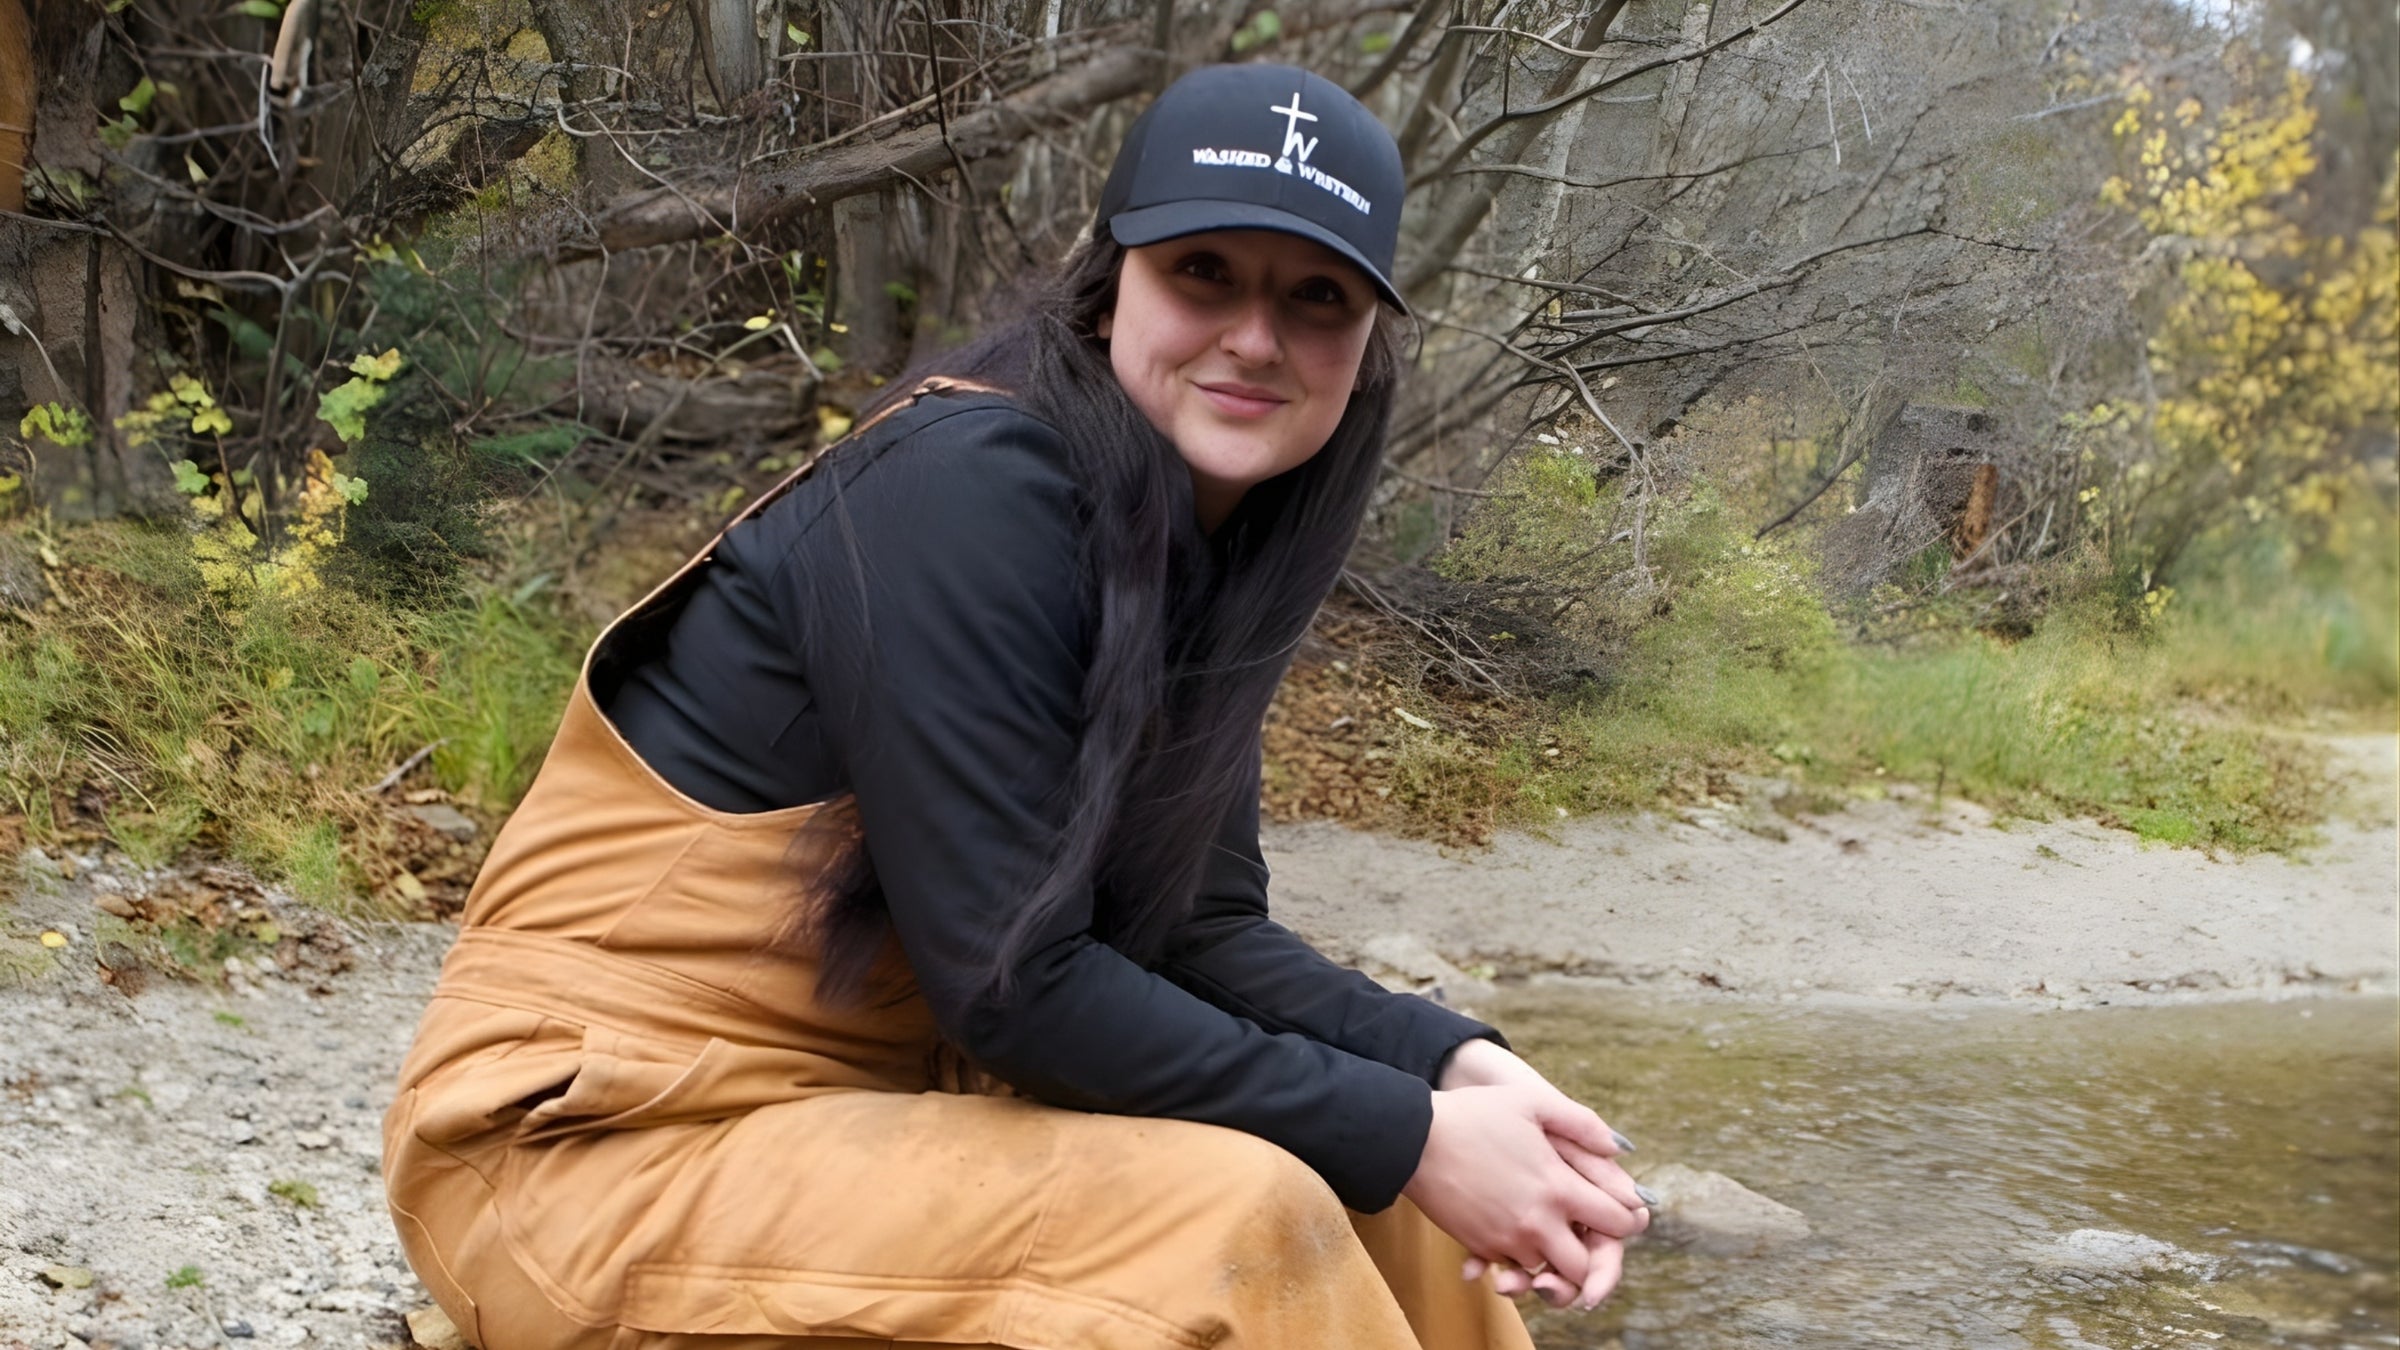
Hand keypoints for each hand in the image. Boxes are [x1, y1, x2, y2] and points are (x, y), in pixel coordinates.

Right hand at [1435, 1039, 1648, 1309]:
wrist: (1413, 1138)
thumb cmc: (1473, 1113)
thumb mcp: (1532, 1101)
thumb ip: (1582, 1123)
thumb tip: (1618, 1148)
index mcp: (1559, 1187)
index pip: (1617, 1223)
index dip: (1626, 1218)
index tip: (1617, 1208)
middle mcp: (1538, 1222)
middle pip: (1586, 1266)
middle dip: (1592, 1255)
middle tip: (1585, 1234)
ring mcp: (1507, 1239)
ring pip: (1548, 1273)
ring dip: (1553, 1260)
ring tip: (1549, 1235)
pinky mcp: (1480, 1246)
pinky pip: (1511, 1268)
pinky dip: (1517, 1259)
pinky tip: (1513, 1231)